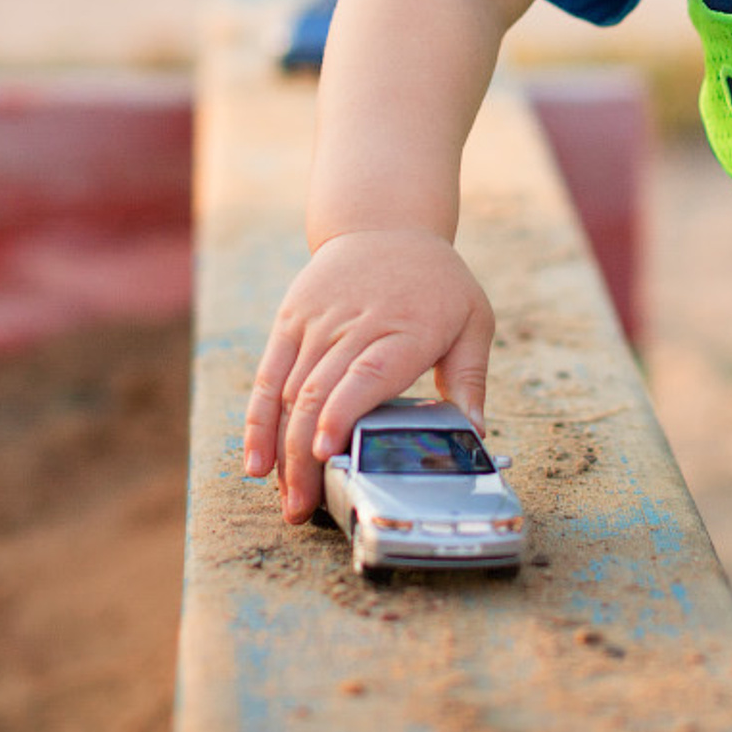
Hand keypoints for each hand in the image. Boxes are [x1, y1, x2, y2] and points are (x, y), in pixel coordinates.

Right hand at [242, 229, 494, 522]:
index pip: (366, 373)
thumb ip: (471, 377)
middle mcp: (356, 324)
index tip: (328, 453)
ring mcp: (318, 322)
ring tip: (289, 499)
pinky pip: (267, 376)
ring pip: (288, 392)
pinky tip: (257, 462)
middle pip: (319, 394)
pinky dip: (258, 421)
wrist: (385, 222)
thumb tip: (474, 433)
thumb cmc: (436, 281)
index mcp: (405, 328)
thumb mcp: (473, 318)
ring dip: (283, 450)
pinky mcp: (291, 321)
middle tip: (305, 509)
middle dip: (307, 457)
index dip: (342, 414)